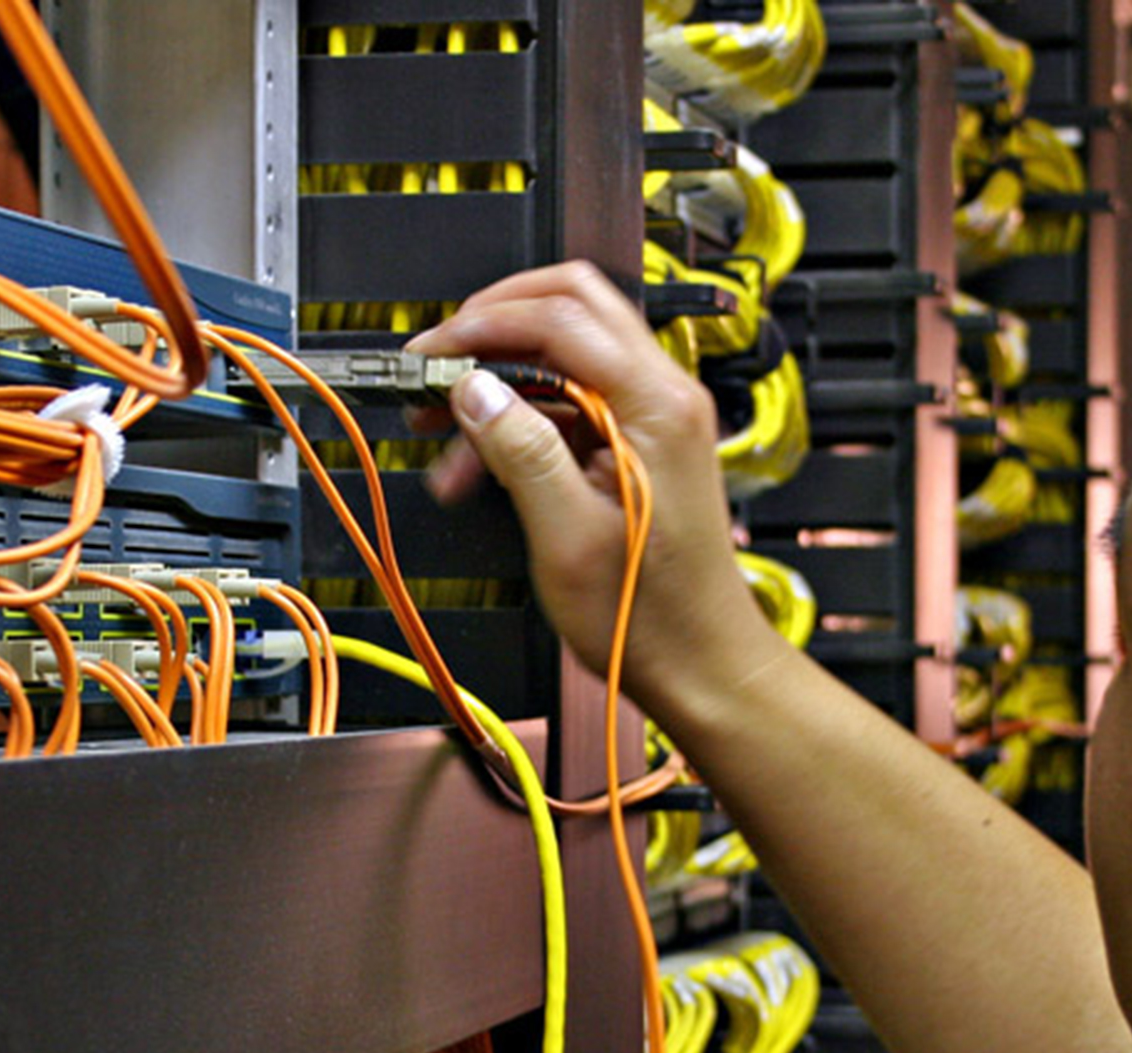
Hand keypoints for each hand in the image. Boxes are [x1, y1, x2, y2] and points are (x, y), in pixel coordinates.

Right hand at [407, 262, 785, 716]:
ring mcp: (651, 418)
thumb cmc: (650, 618)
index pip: (562, 317)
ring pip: (563, 358)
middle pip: (570, 309)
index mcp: (657, 407)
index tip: (432, 354)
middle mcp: (662, 398)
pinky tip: (475, 464)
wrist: (699, 664)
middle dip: (493, 328)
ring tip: (441, 428)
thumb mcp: (568, 538)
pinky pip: (568, 406)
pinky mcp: (636, 445)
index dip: (485, 325)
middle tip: (438, 364)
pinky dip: (518, 421)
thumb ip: (522, 451)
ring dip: (498, 383)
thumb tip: (476, 389)